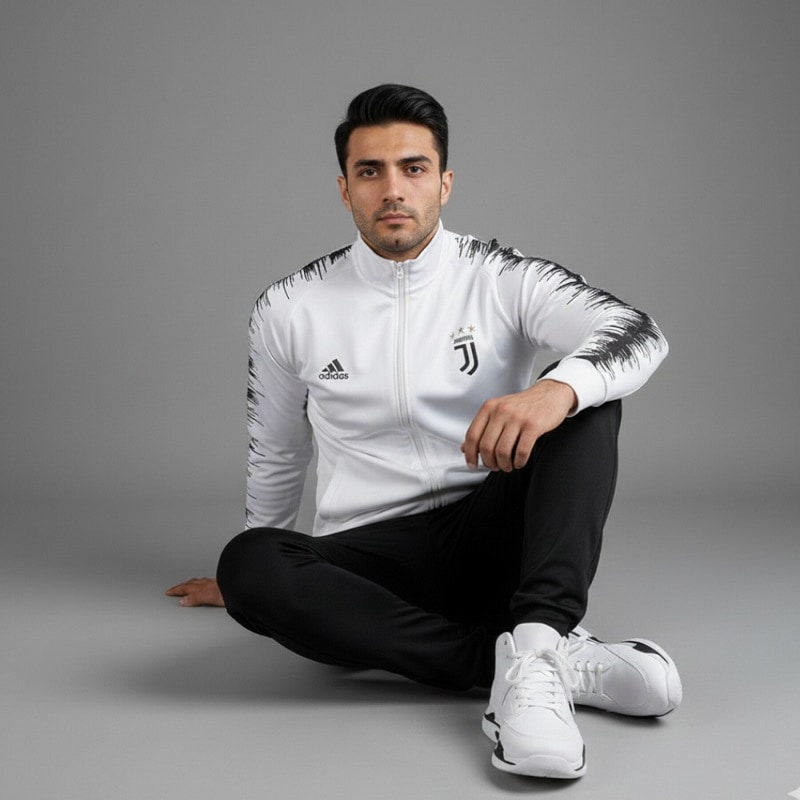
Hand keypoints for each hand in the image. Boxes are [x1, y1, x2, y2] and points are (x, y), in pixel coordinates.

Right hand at [165, 577, 224, 606]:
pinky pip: (207, 583)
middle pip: (190, 583)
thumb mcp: (207, 597)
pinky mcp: (221, 584)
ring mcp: (214, 582)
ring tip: (187, 586)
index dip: (176, 590)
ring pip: (199, 582)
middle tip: (175, 589)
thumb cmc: (227, 591)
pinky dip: (202, 584)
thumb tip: (183, 600)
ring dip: (191, 584)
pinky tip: (205, 586)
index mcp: (200, 587)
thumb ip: (194, 598)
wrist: (241, 586)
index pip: (185, 588)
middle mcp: (206, 583)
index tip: (168, 592)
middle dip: (181, 586)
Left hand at [460, 379, 576, 471]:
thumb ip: (482, 428)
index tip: (472, 464)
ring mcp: (517, 418)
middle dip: (489, 462)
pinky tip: (519, 461)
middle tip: (494, 466)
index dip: (470, 454)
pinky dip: (519, 462)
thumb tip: (464, 448)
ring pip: (503, 451)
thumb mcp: (499, 411)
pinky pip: (521, 451)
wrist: (550, 394)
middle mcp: (501, 411)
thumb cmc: (524, 405)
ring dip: (504, 464)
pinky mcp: (533, 426)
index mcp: (490, 407)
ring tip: (508, 465)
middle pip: (486, 446)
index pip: (472, 435)